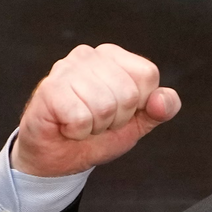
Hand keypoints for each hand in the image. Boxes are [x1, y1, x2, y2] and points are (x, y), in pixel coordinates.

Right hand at [12, 44, 180, 176]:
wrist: (59, 156)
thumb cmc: (97, 134)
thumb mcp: (138, 122)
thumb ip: (161, 109)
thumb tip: (162, 99)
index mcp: (114, 57)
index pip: (148, 75)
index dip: (140, 104)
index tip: (120, 112)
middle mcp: (88, 55)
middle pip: (128, 93)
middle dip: (117, 119)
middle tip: (98, 121)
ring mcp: (65, 68)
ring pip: (105, 106)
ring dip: (96, 126)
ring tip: (82, 122)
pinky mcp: (49, 89)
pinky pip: (81, 118)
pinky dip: (78, 131)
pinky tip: (67, 126)